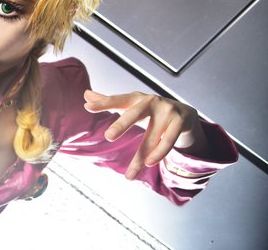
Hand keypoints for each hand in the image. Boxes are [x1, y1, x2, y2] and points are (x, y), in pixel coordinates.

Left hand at [83, 90, 207, 179]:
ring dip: (140, 156)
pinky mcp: (179, 122)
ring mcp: (167, 111)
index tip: (87, 107)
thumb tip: (85, 95)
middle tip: (108, 137)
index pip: (117, 100)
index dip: (103, 103)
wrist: (185, 111)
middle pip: (134, 114)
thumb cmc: (151, 109)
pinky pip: (168, 140)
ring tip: (129, 174)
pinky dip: (159, 153)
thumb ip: (109, 101)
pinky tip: (149, 163)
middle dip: (122, 125)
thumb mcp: (131, 104)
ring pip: (151, 137)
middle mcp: (151, 102)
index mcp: (136, 98)